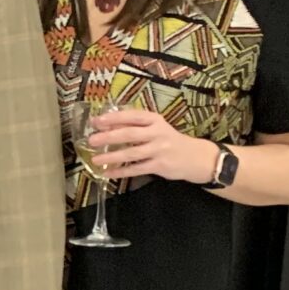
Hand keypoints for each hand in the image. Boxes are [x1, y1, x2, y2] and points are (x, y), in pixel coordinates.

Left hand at [89, 109, 214, 184]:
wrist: (196, 157)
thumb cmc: (169, 140)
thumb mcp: (156, 128)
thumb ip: (135, 126)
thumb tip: (106, 126)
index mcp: (155, 120)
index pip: (132, 116)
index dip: (113, 118)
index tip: (96, 121)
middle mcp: (158, 133)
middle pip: (130, 134)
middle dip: (109, 137)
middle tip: (92, 140)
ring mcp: (159, 150)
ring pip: (132, 153)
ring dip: (112, 157)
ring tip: (95, 159)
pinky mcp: (160, 165)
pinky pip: (136, 169)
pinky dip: (121, 172)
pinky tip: (108, 173)